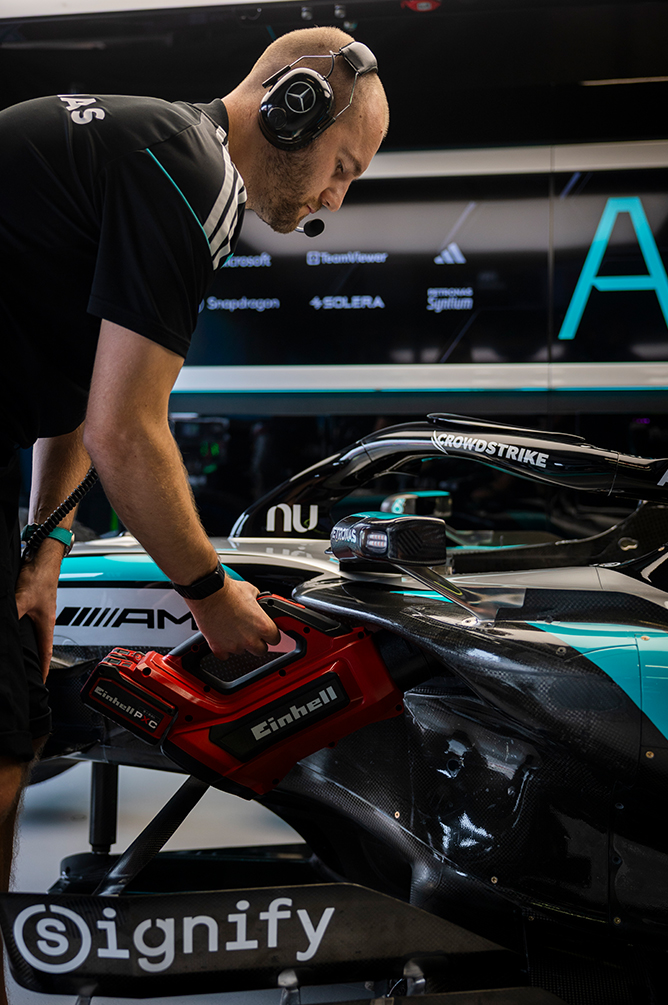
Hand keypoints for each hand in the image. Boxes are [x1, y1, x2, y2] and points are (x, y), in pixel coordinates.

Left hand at [14, 540, 63, 680]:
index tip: (41, 682)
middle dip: (37, 660)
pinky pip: (26, 620)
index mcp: (46, 623)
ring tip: (23, 653)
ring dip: (30, 644)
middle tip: (30, 671)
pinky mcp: (32, 601)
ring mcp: (38, 610)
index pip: (46, 653)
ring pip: (34, 633)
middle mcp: (44, 619)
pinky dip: (21, 628)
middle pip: (41, 645)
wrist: (44, 556)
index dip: (44, 669)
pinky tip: (13, 626)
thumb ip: (11, 613)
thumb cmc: (41, 576)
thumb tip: (2, 626)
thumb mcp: (21, 599)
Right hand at [187, 576, 280, 659]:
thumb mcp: (252, 591)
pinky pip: (225, 655)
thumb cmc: (228, 591)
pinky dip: (224, 648)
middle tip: (250, 632)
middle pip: (261, 650)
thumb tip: (260, 604)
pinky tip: (222, 637)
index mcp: (262, 626)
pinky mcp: (219, 648)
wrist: (208, 593)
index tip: (266, 632)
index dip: (270, 634)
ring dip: (240, 644)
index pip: (275, 639)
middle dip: (257, 642)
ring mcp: (234, 645)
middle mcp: (250, 639)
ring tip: (233, 629)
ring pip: (242, 652)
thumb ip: (259, 603)